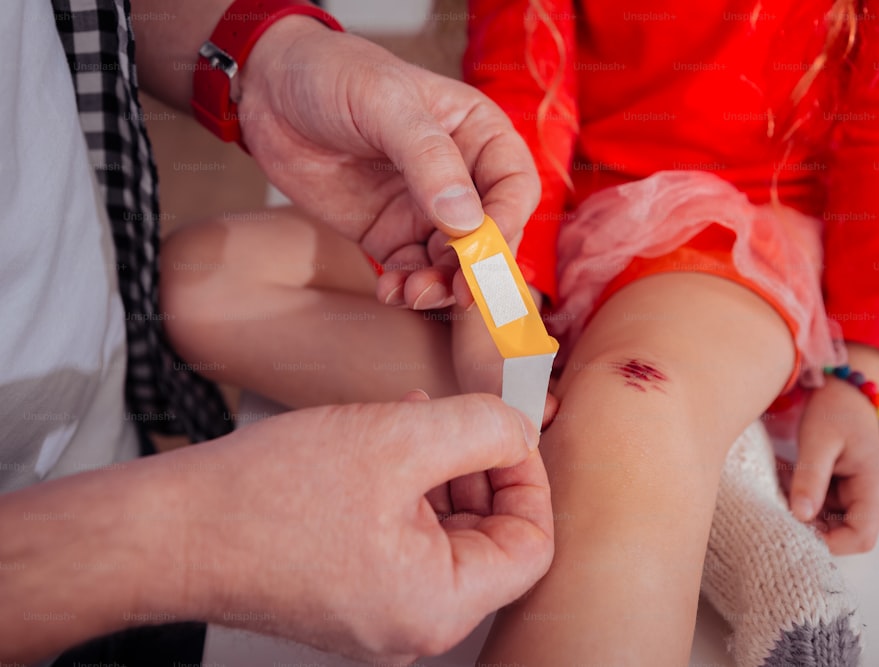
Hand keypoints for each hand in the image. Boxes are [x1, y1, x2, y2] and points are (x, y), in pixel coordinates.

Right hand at [171, 395, 552, 661]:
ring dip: (441, 472)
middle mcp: (414, 625)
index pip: (531, 546)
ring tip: (412, 421)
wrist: (171, 531)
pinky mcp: (349, 595)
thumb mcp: (398, 439)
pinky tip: (384, 446)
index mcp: (439, 606)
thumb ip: (480, 429)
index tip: (509, 433)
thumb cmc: (267, 498)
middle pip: (490, 541)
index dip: (528, 479)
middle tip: (459, 418)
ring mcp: (379, 614)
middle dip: (480, 469)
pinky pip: (405, 542)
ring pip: (446, 536)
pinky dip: (407, 491)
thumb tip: (519, 428)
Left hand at [237, 18, 540, 309]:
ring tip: (413, 293)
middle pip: (490, 236)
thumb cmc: (332, 75)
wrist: (268, 90)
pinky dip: (407, 290)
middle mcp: (461, 177)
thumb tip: (466, 221)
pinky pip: (413, 272)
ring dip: (441, 287)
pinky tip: (390, 291)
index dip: (505, 223)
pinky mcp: (390, 235)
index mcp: (478, 133)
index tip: (481, 250)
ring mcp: (425, 210)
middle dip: (475, 268)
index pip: (514, 187)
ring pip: (453, 263)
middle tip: (454, 290)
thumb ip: (428, 159)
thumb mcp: (384, 103)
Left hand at [787, 345, 878, 553]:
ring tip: (779, 490)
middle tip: (779, 509)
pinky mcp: (841, 489)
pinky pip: (821, 506)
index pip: (860, 538)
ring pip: (828, 523)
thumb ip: (811, 478)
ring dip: (802, 513)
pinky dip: (801, 499)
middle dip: (811, 528)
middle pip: (844, 535)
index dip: (830, 542)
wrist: (845, 388)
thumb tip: (801, 516)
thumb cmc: (836, 411)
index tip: (795, 528)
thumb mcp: (819, 442)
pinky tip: (783, 481)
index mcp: (875, 490)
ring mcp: (856, 495)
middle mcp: (871, 498)